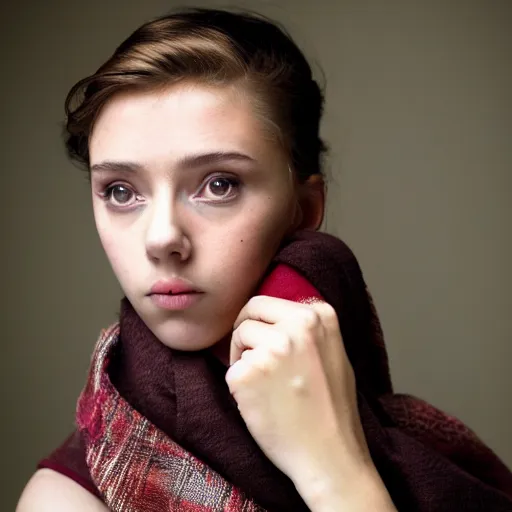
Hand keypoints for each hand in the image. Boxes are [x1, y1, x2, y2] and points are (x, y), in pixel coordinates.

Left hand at [225, 296, 372, 488]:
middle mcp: (297, 325)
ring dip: (244, 359)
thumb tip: (273, 316)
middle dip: (246, 332)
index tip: (265, 341)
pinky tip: (260, 403)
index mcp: (319, 315)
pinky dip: (239, 386)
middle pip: (250, 311)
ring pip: (239, 338)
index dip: (263, 323)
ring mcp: (271, 348)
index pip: (270, 303)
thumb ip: (308, 328)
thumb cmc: (331, 409)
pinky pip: (231, 370)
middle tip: (254, 358)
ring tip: (265, 386)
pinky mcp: (247, 373)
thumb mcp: (333, 353)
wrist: (330, 457)